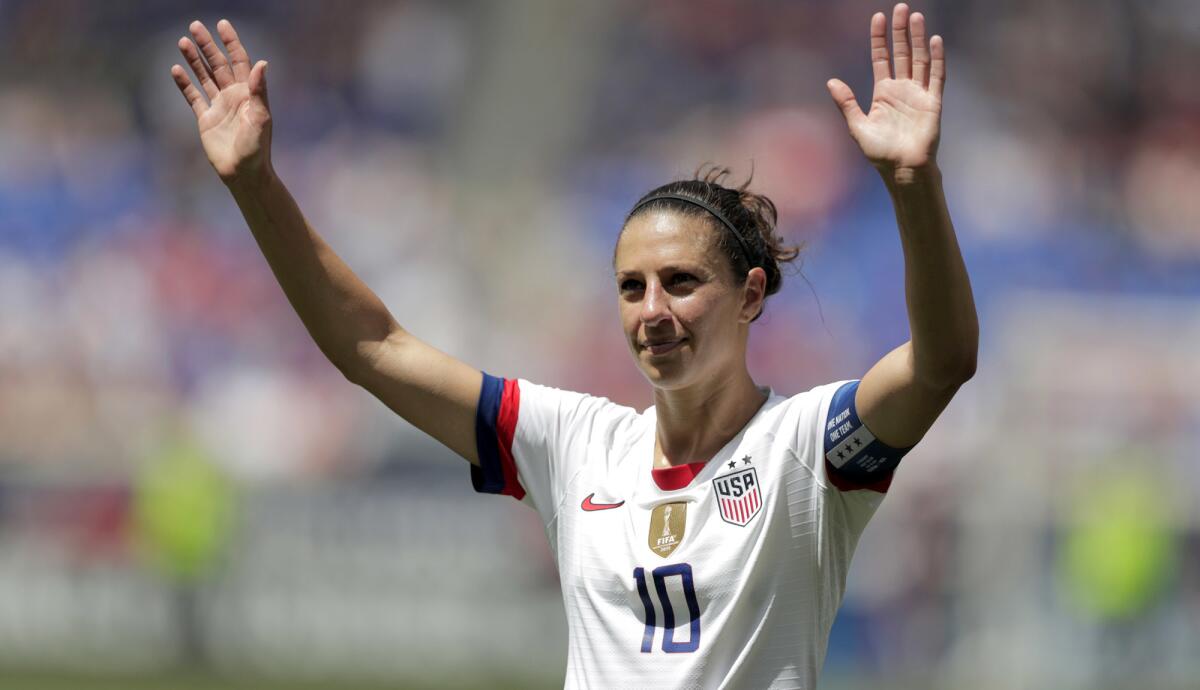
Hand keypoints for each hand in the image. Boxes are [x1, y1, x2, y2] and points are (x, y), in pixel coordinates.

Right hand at [171, 19, 271, 184]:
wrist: (244, 173)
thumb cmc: (257, 148)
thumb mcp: (260, 118)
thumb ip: (259, 91)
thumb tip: (262, 63)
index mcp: (249, 93)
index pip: (240, 61)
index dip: (231, 42)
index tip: (222, 24)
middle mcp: (234, 96)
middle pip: (219, 64)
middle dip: (207, 45)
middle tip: (194, 26)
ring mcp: (219, 107)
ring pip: (205, 77)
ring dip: (194, 60)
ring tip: (182, 41)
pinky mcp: (206, 119)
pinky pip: (193, 97)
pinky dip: (185, 84)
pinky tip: (175, 69)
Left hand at [827, 4, 944, 175]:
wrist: (902, 170)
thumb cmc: (880, 152)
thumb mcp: (857, 126)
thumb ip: (846, 103)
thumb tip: (830, 81)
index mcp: (883, 92)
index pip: (881, 58)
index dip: (879, 38)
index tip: (878, 17)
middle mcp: (902, 89)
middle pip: (902, 53)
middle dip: (900, 31)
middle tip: (901, 8)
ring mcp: (918, 93)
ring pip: (919, 59)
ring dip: (918, 38)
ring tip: (916, 17)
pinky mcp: (932, 102)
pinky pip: (936, 76)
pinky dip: (936, 58)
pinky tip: (934, 40)